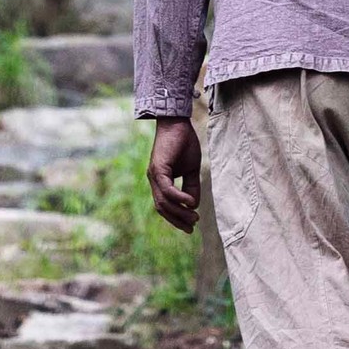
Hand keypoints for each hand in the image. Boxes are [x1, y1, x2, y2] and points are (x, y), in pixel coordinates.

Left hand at [149, 116, 203, 233]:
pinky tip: (190, 203)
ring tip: (194, 217)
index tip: (190, 225)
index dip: (176, 218)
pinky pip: (167, 189)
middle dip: (177, 220)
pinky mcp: (158, 169)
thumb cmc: (183, 142)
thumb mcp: (191, 168)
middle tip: (192, 226)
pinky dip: (178, 198)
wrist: (177, 122)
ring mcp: (154, 175)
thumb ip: (191, 186)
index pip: (165, 206)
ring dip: (179, 212)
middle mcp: (154, 180)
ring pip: (163, 202)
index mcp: (160, 181)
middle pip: (163, 208)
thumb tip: (193, 205)